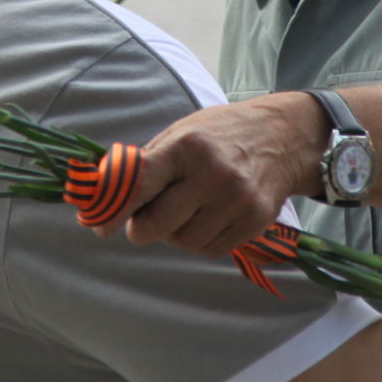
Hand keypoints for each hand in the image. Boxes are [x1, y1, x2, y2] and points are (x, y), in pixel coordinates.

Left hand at [91, 94, 321, 258]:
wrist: (283, 137)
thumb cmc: (221, 134)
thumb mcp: (182, 132)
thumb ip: (147, 162)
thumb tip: (106, 193)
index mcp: (188, 146)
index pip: (140, 184)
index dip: (114, 209)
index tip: (98, 225)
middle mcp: (213, 174)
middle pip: (158, 225)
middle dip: (141, 228)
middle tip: (140, 223)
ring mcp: (237, 201)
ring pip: (183, 242)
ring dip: (174, 234)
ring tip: (184, 211)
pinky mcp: (255, 222)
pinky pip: (210, 249)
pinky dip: (199, 240)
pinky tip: (207, 217)